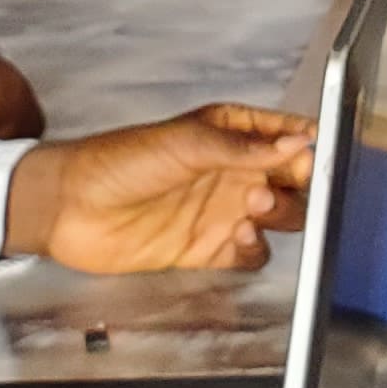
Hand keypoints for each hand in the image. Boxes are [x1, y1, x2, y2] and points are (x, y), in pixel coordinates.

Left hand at [6, 117, 316, 272]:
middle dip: (299, 185)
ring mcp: (221, 210)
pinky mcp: (208, 249)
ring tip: (251, 209)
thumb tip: (296, 143)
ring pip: (279, 218)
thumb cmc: (116, 162)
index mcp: (229, 134)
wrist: (69, 208)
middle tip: (280, 187)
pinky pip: (252, 253)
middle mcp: (231, 171)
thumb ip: (243, 147)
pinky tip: (238, 239)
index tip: (317, 156)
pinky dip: (255, 249)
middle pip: (291, 181)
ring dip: (278, 216)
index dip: (307, 146)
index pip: (286, 137)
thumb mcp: (185, 143)